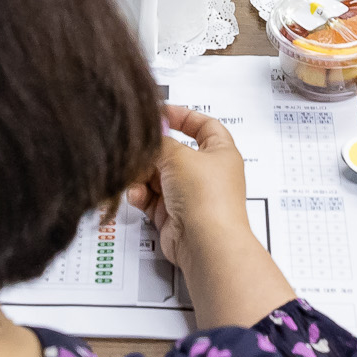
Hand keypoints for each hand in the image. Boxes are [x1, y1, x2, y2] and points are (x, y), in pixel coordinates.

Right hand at [126, 105, 294, 329]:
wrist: (205, 244)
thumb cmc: (208, 199)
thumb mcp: (179, 156)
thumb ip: (160, 141)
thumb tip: (152, 130)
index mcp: (220, 153)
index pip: (204, 126)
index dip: (183, 116)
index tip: (161, 112)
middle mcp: (207, 174)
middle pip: (173, 152)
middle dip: (153, 152)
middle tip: (139, 148)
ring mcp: (190, 195)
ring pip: (157, 176)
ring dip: (142, 175)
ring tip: (135, 176)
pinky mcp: (173, 215)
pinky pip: (151, 197)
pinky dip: (141, 194)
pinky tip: (137, 195)